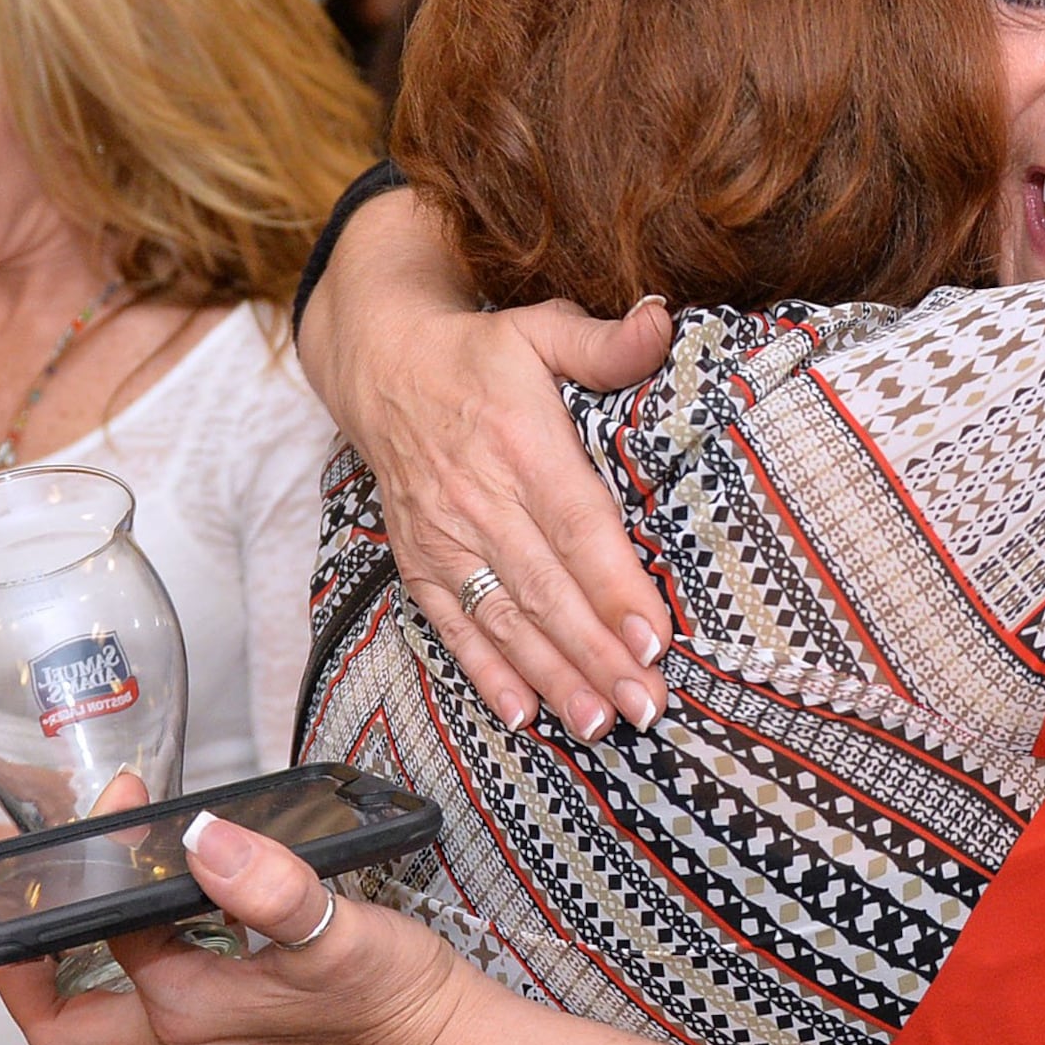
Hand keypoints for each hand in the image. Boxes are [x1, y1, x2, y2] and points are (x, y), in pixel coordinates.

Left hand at [0, 811, 474, 1044]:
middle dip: (24, 977)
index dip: (97, 863)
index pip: (101, 931)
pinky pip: (143, 1017)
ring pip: (99, 1032)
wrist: (436, 1032)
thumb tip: (205, 840)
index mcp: (188, 1007)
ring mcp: (203, 1033)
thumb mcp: (336, 931)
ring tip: (59, 926)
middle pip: (63, 1029)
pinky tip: (145, 930)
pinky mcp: (227, 1022)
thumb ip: (270, 888)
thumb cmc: (390, 993)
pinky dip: (121, 981)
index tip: (124, 799)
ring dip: (67, 988)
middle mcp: (183, 1030)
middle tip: (19, 914)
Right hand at [319, 288, 676, 739]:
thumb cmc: (478, 355)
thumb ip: (604, 341)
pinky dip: (485, 672)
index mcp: (520, 443)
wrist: (380, 365)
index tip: (653, 639)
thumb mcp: (539, 329)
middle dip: (597, 654)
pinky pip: (452, 625)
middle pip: (547, 589)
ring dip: (552, 677)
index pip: (577, 526)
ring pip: (504, 618)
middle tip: (646, 705)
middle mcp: (478, 498)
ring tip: (598, 722)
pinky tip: (523, 713)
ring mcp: (443, 537)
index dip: (614, 587)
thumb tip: (665, 322)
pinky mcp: (419, 562)